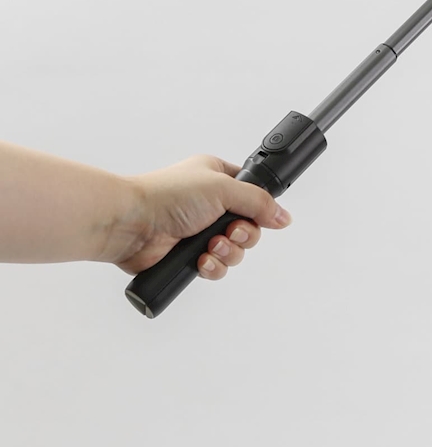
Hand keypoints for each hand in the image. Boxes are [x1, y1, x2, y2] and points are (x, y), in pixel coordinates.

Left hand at [104, 154, 292, 279]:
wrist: (132, 224)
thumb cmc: (167, 195)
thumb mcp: (223, 188)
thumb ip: (258, 201)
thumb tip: (283, 216)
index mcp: (218, 179)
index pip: (253, 194)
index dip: (259, 208)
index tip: (259, 216)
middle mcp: (210, 204)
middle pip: (248, 227)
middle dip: (242, 235)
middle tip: (229, 231)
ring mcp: (199, 231)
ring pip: (234, 250)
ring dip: (227, 252)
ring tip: (210, 246)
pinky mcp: (188, 256)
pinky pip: (216, 267)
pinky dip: (212, 266)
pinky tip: (201, 260)